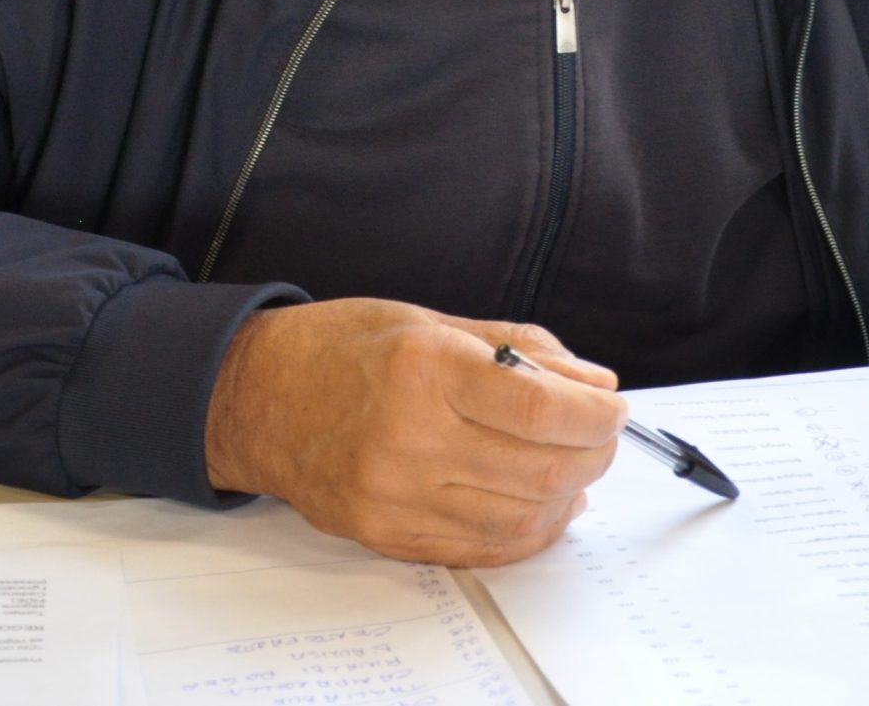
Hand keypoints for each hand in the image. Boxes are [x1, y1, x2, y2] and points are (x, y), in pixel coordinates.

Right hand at [204, 298, 627, 566]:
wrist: (254, 398)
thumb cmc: (338, 350)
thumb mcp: (428, 321)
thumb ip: (517, 351)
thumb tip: (593, 382)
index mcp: (423, 369)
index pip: (540, 409)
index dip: (595, 415)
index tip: (614, 406)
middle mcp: (409, 437)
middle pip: (541, 469)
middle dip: (593, 454)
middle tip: (602, 434)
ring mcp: (396, 495)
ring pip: (521, 516)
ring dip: (567, 495)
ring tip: (575, 466)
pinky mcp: (387, 534)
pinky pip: (483, 547)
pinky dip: (529, 531)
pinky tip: (543, 504)